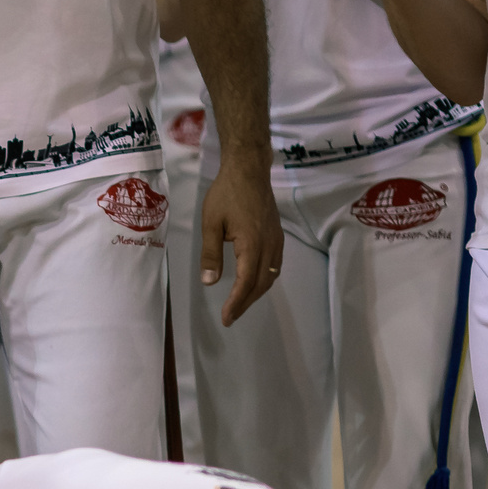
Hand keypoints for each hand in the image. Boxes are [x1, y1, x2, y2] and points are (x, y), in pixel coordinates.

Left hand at [199, 162, 283, 326]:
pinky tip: (254, 283)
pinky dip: (265, 279)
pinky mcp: (278, 235)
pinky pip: (275, 264)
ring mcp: (276, 240)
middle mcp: (269, 245)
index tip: (227, 317)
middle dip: (246, 302)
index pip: (246, 281)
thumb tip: (210, 282)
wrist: (249, 170)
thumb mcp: (211, 223)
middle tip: (230, 317)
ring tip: (240, 304)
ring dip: (257, 293)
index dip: (237, 302)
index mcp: (252, 243)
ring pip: (271, 275)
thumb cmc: (226, 194)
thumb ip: (211, 253)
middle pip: (261, 283)